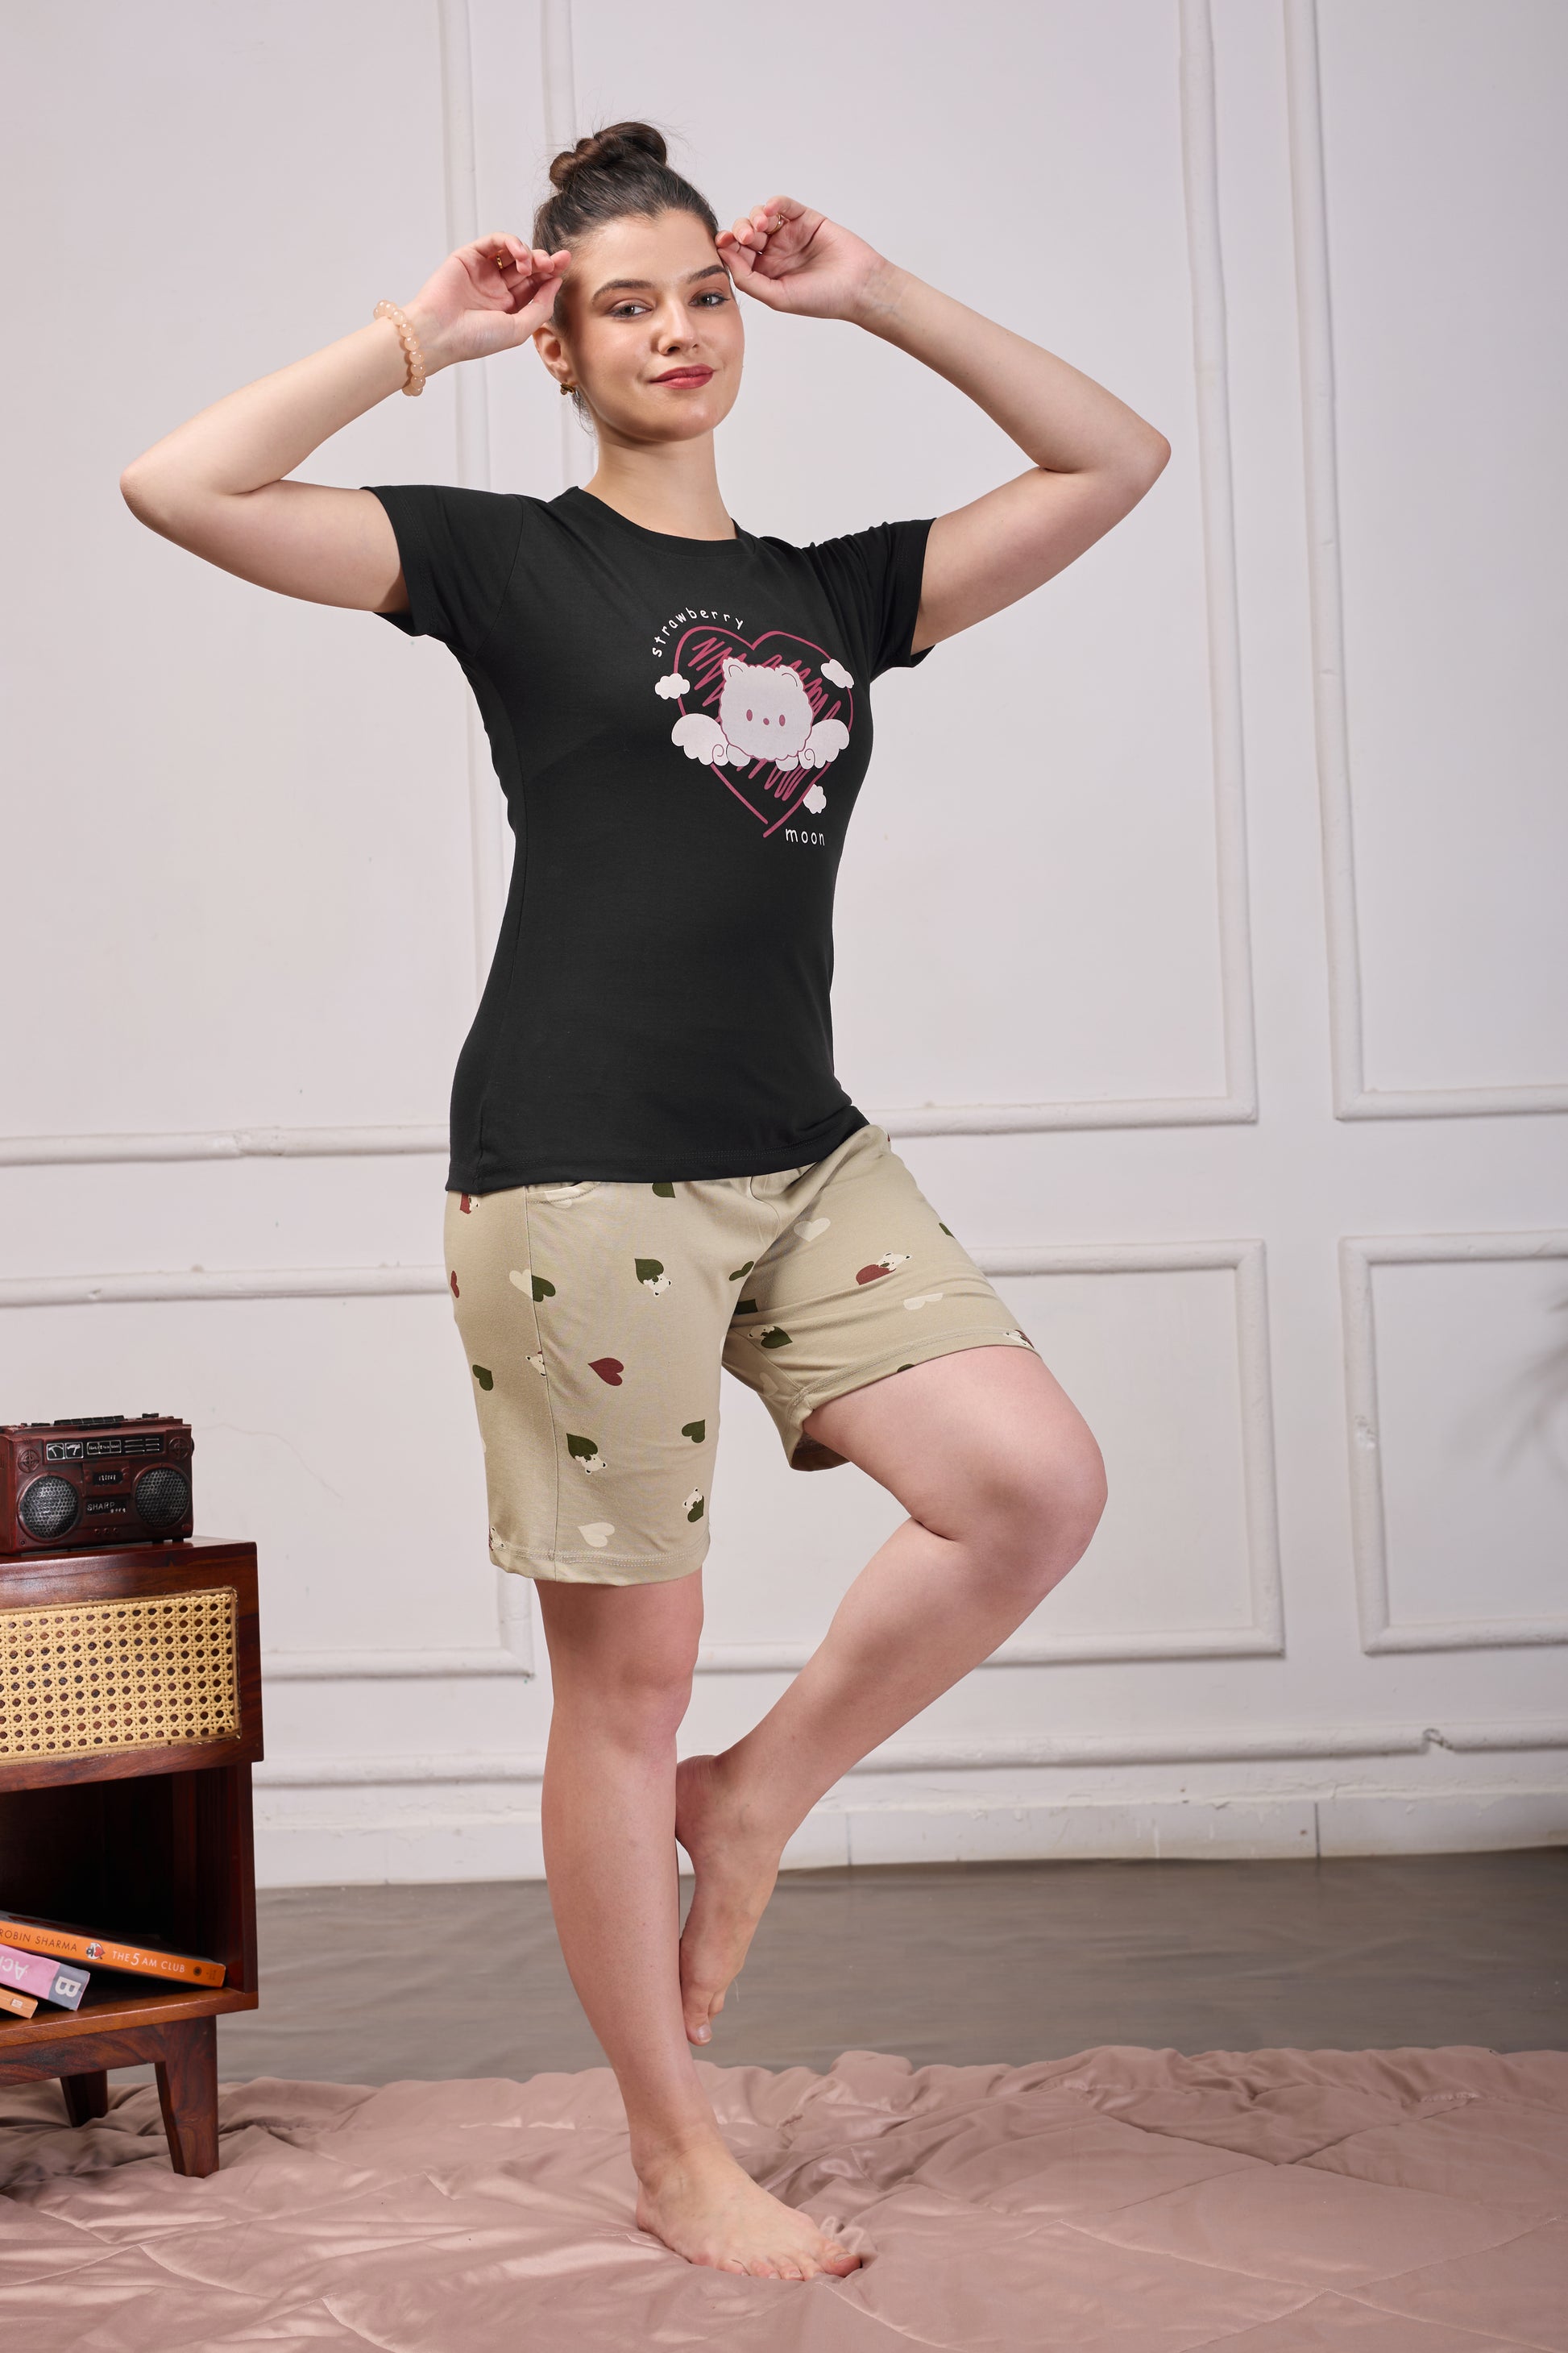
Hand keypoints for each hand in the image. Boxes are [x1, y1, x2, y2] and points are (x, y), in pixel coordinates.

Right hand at [398, 234, 570, 371]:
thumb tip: (556, 282)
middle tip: (555, 261)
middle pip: (527, 267)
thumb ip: (541, 307)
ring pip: (512, 252)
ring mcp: (483, 272)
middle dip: (544, 261)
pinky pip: (494, 242)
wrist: (439, 333)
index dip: (551, 274)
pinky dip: (510, 242)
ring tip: (534, 263)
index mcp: (509, 308)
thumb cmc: (475, 338)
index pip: (535, 285)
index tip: (564, 267)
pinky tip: (519, 254)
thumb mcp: (519, 329)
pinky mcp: (469, 257)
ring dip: (528, 253)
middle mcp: (496, 289)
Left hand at [716, 197, 894, 324]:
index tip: (723, 242)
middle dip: (741, 230)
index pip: (739, 255)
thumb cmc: (822, 299)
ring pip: (762, 217)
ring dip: (756, 216)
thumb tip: (724, 254)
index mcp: (766, 273)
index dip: (728, 246)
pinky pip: (785, 206)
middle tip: (747, 237)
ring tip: (762, 226)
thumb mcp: (777, 296)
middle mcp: (776, 253)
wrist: (858, 286)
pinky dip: (775, 203)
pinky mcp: (806, 219)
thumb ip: (748, 279)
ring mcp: (790, 234)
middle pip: (747, 233)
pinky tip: (772, 210)